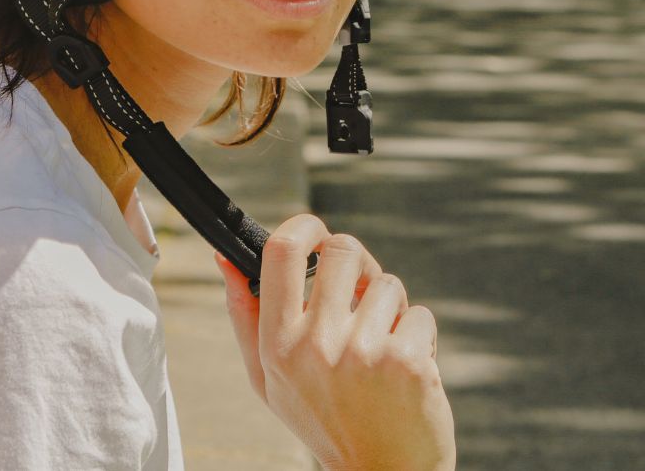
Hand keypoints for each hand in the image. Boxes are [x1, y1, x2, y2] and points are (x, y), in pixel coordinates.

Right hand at [215, 214, 454, 470]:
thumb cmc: (322, 418)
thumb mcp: (268, 378)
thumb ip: (245, 316)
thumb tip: (225, 258)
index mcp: (278, 344)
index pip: (282, 252)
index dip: (303, 226)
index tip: (315, 231)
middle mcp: (318, 345)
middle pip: (344, 250)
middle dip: (359, 265)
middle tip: (362, 292)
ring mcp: (365, 352)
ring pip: (388, 282)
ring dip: (391, 307)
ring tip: (384, 347)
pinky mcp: (409, 361)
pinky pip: (420, 314)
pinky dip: (419, 335)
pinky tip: (408, 370)